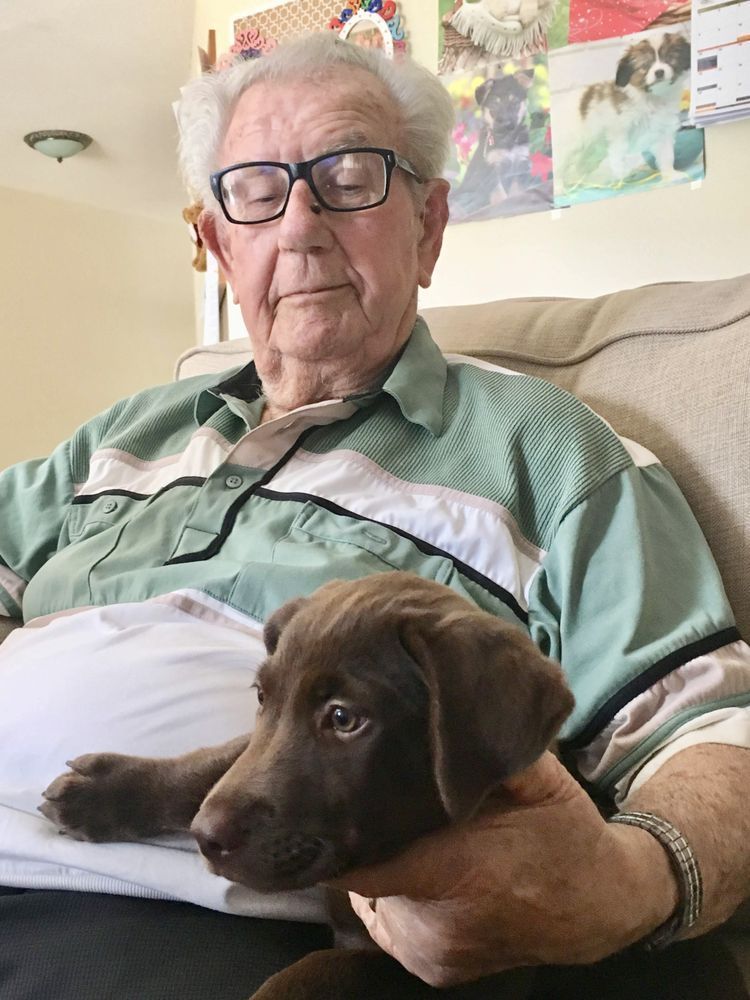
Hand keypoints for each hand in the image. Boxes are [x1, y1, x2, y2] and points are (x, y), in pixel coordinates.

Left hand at [339, 753, 676, 987]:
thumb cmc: (565, 833)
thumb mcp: (535, 779)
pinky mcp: (434, 969)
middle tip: (374, 804)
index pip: (361, 864)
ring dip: (383, 867)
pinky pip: (390, 922)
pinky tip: (420, 866)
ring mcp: (433, 953)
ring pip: (374, 899)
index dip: (336, 835)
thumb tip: (438, 711)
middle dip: (368, 839)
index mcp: (456, 871)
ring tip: (404, 833)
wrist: (603, 905)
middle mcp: (436, 923)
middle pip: (366, 875)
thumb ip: (482, 753)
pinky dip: (397, 895)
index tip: (324, 804)